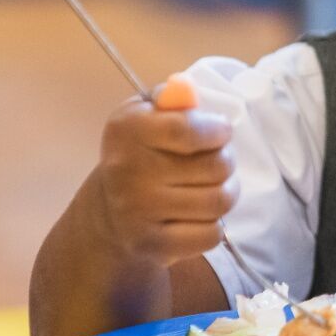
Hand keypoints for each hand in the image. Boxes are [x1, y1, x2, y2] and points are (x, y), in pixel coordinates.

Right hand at [87, 74, 238, 264]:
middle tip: (217, 163)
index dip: (218, 130)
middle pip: (215, 166)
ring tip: (214, 187)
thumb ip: (171, 99)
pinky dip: (214, 227)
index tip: (221, 132)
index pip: (188, 130)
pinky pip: (210, 235)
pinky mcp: (151, 245)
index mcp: (126, 130)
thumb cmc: (140, 153)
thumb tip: (186, 90)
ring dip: (226, 193)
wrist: (109, 214)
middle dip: (226, 162)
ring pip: (218, 202)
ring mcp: (137, 211)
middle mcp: (127, 171)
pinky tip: (198, 216)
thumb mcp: (147, 116)